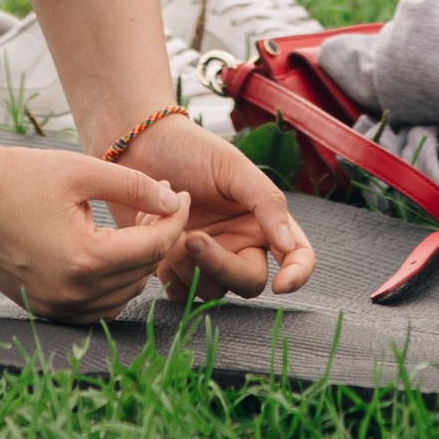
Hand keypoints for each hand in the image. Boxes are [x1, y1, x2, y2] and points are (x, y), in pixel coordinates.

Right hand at [0, 139, 199, 321]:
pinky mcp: (42, 308)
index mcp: (85, 260)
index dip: (174, 219)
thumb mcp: (81, 170)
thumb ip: (132, 185)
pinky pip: (95, 308)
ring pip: (122, 297)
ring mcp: (56, 307)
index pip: (152, 248)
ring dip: (136, 265)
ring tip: (134, 228)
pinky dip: (110, 286)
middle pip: (141, 274)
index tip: (180, 196)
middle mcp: (73, 294)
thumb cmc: (21, 176)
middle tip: (159, 205)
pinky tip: (108, 255)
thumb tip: (172, 201)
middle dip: (158, 239)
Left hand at [130, 115, 314, 303]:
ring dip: (188, 265)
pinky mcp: (177, 268)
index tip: (281, 286)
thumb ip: (266, 202)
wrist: (141, 146)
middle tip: (192, 238)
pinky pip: (181, 293)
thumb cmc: (191, 150)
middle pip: (248, 282)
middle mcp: (239, 245)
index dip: (297, 275)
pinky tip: (154, 237)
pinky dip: (168, 273)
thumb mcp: (233, 167)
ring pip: (212, 290)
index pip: (296, 255)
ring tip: (166, 225)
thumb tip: (288, 246)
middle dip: (220, 265)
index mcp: (262, 221)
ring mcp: (208, 259)